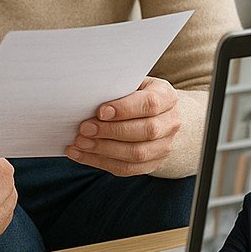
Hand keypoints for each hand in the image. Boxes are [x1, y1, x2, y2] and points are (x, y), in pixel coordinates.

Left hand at [66, 76, 180, 176]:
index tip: (100, 112)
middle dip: (111, 131)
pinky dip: (100, 162)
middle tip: (84, 129)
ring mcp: (164, 146)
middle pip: (146, 131)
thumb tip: (88, 97)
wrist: (156, 114)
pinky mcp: (152, 164)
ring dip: (104, 149)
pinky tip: (81, 154)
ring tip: (80, 143)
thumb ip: (116, 89)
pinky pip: (127, 168)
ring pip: (137, 153)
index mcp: (167, 96)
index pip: (150, 104)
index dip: (125, 109)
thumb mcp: (131, 83)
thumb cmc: (135, 94)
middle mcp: (171, 122)